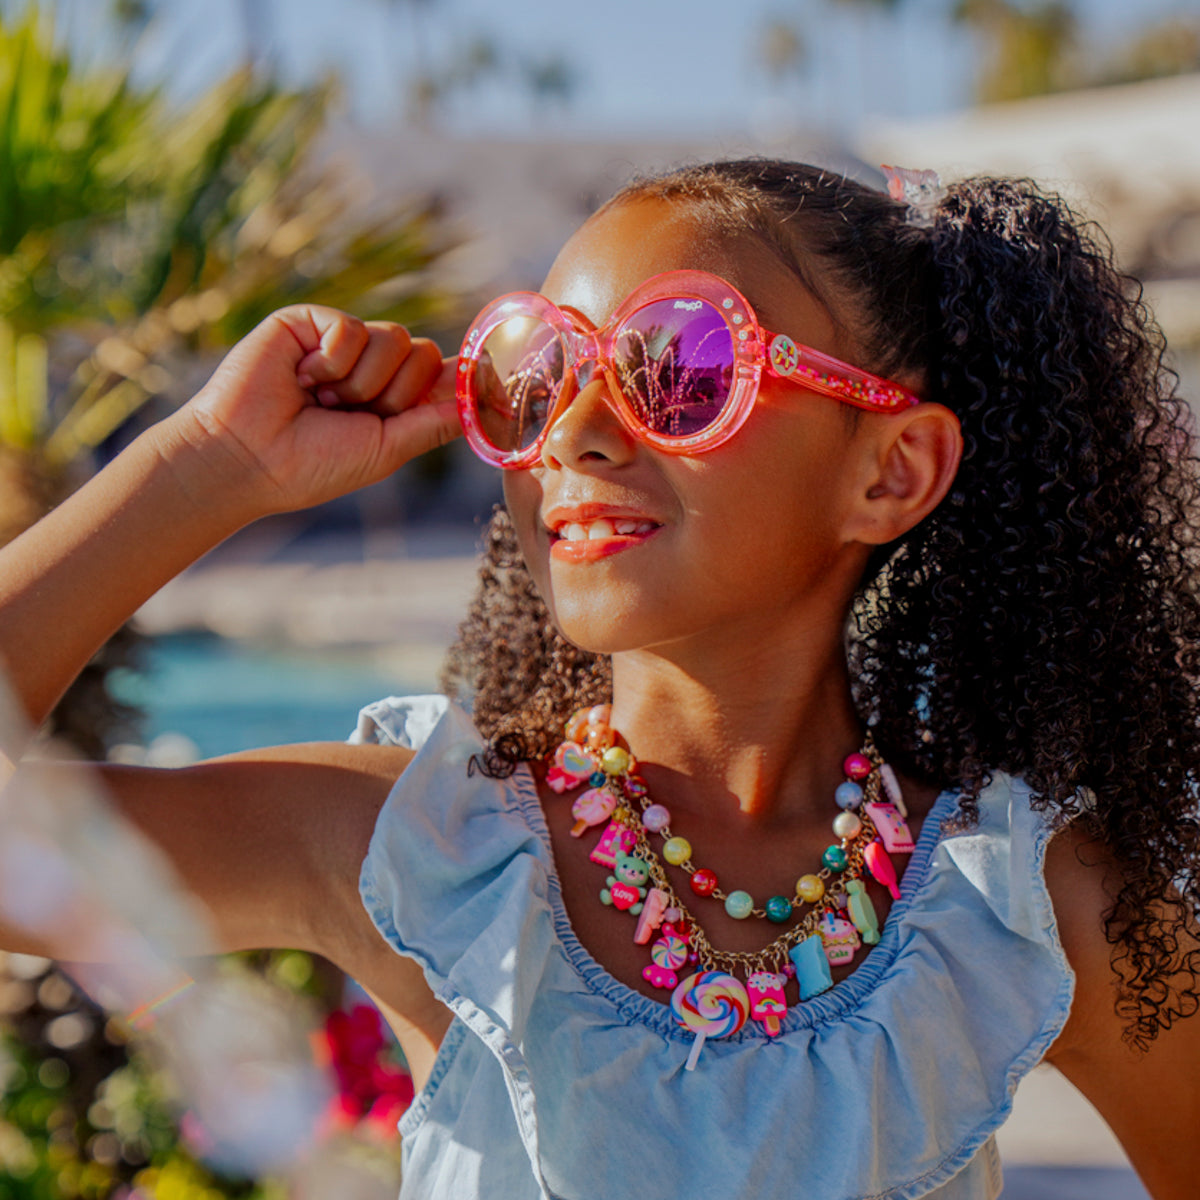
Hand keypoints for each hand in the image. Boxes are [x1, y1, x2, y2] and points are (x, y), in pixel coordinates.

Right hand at [175, 306, 460, 516]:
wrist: (248, 458)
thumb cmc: (311, 465)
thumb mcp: (387, 449)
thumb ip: (434, 421)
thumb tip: (483, 398)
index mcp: (393, 400)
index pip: (442, 374)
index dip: (462, 378)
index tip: (487, 380)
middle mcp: (372, 367)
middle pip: (425, 353)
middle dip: (396, 395)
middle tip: (353, 415)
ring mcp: (343, 342)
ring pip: (396, 338)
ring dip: (361, 383)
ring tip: (322, 401)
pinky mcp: (312, 322)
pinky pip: (353, 329)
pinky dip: (331, 362)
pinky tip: (301, 378)